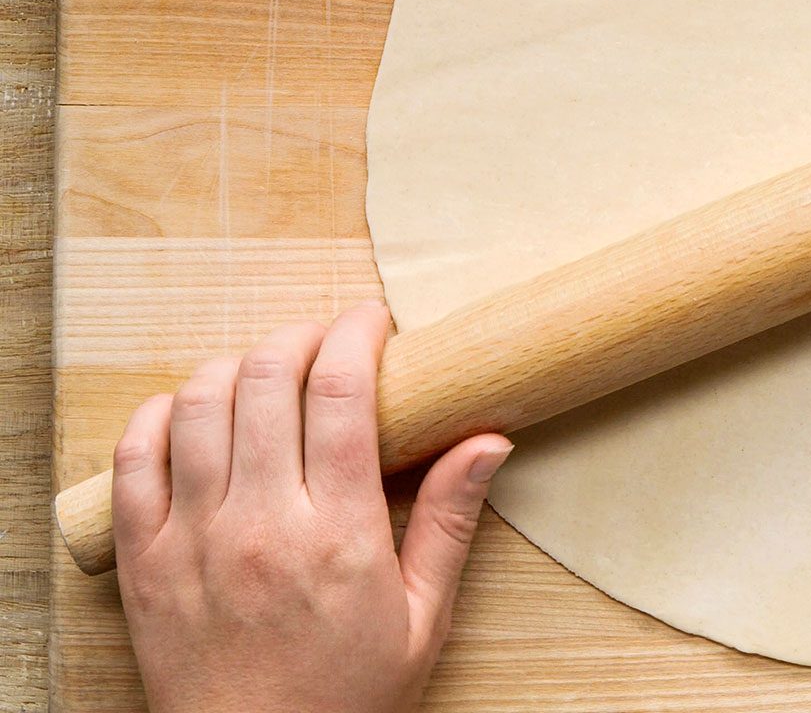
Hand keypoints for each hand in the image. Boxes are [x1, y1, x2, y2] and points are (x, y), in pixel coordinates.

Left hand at [111, 301, 512, 712]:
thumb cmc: (346, 698)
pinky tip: (194, 411)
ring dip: (236, 367)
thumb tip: (491, 439)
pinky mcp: (143, 559)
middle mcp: (259, 525)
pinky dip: (162, 415)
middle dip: (301, 336)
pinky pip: (133, 458)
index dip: (357, 335)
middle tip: (326, 340)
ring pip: (199, 404)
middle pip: (266, 379)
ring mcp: (192, 539)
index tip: (373, 322)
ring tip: (268, 373)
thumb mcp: (422, 617)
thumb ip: (449, 521)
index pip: (341, 393)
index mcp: (337, 534)